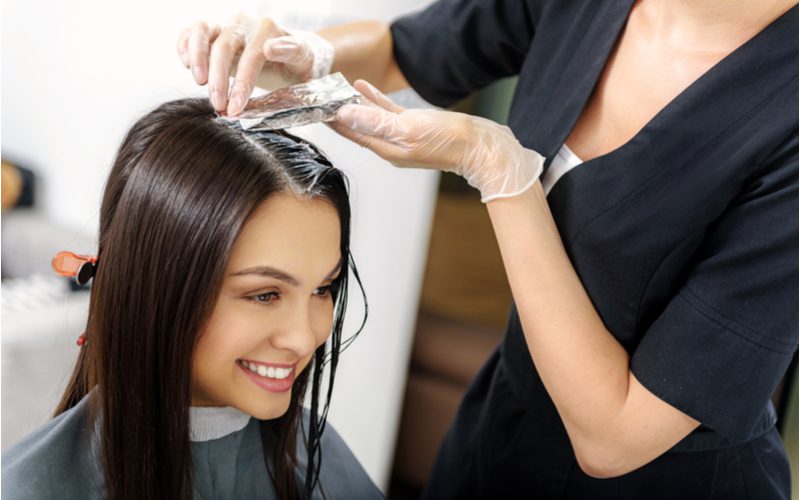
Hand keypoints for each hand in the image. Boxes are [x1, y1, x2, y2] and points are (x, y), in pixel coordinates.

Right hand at [177, 14, 333, 115]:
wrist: (290, 55)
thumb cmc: (298, 62)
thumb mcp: (304, 59)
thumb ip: (292, 50)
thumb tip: (270, 47)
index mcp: (268, 29)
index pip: (251, 56)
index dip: (241, 84)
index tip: (236, 109)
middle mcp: (244, 23)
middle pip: (223, 46)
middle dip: (219, 79)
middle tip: (218, 106)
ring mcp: (226, 24)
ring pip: (201, 31)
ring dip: (196, 58)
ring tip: (199, 82)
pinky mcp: (212, 31)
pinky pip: (191, 32)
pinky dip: (184, 46)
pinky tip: (186, 66)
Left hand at [331, 80, 544, 202]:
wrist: (479, 147)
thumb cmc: (448, 142)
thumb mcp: (408, 130)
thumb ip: (376, 122)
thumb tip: (345, 114)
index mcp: (386, 149)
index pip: (351, 133)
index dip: (332, 121)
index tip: (315, 108)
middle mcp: (390, 144)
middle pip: (357, 126)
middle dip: (338, 113)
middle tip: (320, 97)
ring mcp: (402, 135)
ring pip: (371, 117)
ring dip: (354, 104)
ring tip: (336, 89)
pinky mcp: (414, 126)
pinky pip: (387, 112)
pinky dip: (374, 100)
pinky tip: (363, 86)